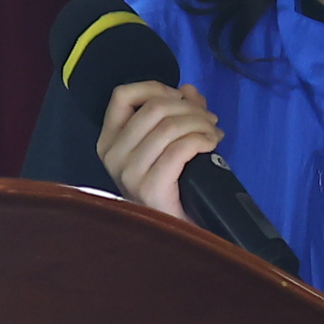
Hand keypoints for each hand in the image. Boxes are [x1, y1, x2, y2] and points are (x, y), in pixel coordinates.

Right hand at [93, 80, 222, 222]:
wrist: (176, 235)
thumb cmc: (170, 189)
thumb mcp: (166, 146)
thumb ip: (176, 114)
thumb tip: (189, 90)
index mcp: (109, 142)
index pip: (123, 96)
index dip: (156, 88)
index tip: (180, 98)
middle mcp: (113, 155)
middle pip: (154, 108)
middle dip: (190, 108)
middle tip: (209, 119)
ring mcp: (129, 173)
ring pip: (169, 127)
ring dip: (200, 124)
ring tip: (214, 133)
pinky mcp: (150, 187)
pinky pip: (179, 149)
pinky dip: (201, 140)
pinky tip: (211, 144)